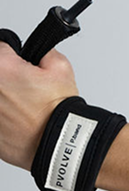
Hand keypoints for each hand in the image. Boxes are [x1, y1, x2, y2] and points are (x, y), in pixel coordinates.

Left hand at [0, 43, 78, 169]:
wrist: (59, 143)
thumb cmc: (57, 111)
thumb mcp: (60, 66)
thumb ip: (43, 52)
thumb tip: (37, 53)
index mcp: (3, 69)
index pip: (0, 47)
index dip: (13, 52)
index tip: (20, 60)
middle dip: (8, 75)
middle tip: (22, 82)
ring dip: (5, 95)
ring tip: (22, 103)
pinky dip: (5, 115)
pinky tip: (18, 118)